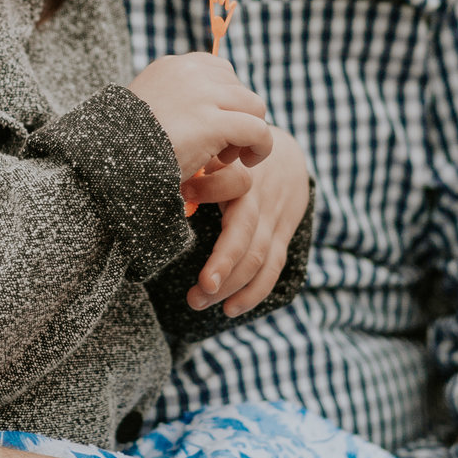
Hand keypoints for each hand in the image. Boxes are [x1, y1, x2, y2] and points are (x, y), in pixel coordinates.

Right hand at [129, 53, 270, 177]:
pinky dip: (260, 147)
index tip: (214, 127)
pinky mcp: (213, 122)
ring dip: (249, 132)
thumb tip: (205, 107)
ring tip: (229, 156)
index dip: (224, 102)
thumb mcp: (148, 108)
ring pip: (254, 106)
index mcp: (173, 65)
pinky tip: (247, 162)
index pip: (220, 71)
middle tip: (221, 148)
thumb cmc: (127, 144)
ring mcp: (203, 94)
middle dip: (236, 117)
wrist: (111, 162)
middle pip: (239, 88)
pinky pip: (257, 130)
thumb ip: (176, 98)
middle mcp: (189, 71)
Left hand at [191, 129, 308, 315]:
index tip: (186, 205)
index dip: (211, 204)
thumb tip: (169, 185)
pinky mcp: (283, 234)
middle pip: (246, 238)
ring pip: (259, 258)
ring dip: (232, 286)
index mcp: (241, 173)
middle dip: (221, 268)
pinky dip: (254, 292)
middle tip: (193, 295)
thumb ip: (197, 165)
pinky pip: (273, 267)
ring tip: (199, 302)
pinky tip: (231, 308)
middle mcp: (261, 198)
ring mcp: (275, 218)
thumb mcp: (218, 149)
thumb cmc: (236, 154)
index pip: (233, 193)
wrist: (288, 153)